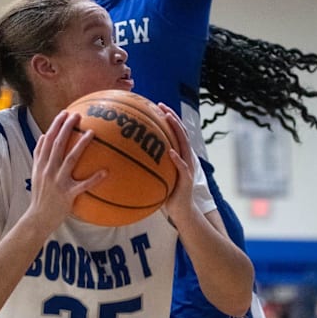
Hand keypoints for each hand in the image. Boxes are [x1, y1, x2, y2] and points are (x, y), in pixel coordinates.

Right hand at [28, 111, 106, 231]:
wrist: (38, 218)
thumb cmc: (40, 195)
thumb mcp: (35, 173)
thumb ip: (38, 155)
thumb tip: (43, 136)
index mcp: (41, 164)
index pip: (48, 140)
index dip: (56, 125)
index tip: (65, 113)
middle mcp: (48, 170)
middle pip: (58, 144)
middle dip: (67, 128)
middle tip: (77, 115)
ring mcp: (58, 182)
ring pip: (70, 159)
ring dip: (81, 145)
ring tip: (92, 133)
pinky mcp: (67, 194)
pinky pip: (83, 185)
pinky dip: (94, 178)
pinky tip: (106, 171)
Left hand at [157, 103, 195, 223]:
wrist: (181, 211)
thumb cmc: (167, 194)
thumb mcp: (157, 176)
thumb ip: (150, 165)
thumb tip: (128, 156)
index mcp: (180, 155)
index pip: (175, 132)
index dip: (169, 118)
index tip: (158, 106)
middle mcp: (186, 158)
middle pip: (181, 133)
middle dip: (173, 117)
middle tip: (162, 106)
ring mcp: (188, 167)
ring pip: (184, 145)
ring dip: (177, 131)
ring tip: (168, 119)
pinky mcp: (187, 179)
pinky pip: (182, 167)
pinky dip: (177, 159)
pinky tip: (171, 152)